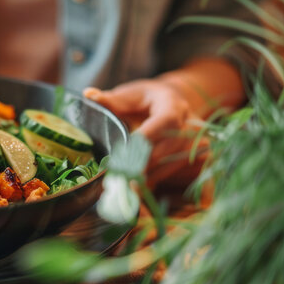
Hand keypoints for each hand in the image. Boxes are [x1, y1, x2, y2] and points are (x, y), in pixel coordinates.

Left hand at [84, 80, 207, 186]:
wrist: (171, 105)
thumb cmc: (145, 100)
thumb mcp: (128, 95)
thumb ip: (110, 99)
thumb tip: (89, 94)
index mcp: (173, 104)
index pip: (166, 120)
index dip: (148, 136)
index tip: (126, 151)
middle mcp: (189, 124)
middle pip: (168, 147)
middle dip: (143, 163)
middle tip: (119, 176)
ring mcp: (194, 143)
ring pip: (171, 164)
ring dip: (148, 177)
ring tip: (123, 187)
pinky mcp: (192, 159)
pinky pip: (175, 174)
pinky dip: (154, 181)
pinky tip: (136, 189)